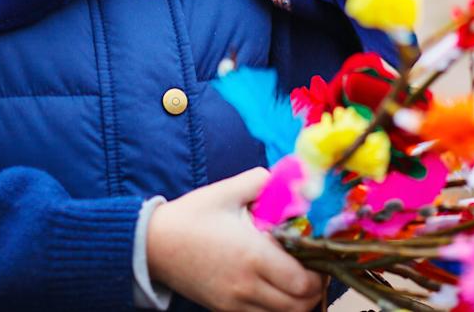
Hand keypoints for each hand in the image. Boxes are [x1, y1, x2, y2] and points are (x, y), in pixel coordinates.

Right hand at [146, 167, 326, 310]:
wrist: (152, 245)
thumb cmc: (191, 216)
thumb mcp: (227, 191)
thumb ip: (262, 181)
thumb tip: (291, 175)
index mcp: (252, 255)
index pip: (302, 282)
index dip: (320, 274)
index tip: (321, 257)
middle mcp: (246, 285)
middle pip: (298, 306)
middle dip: (314, 290)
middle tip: (315, 269)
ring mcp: (234, 302)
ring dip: (297, 302)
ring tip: (298, 279)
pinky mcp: (224, 310)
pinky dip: (276, 308)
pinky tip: (275, 287)